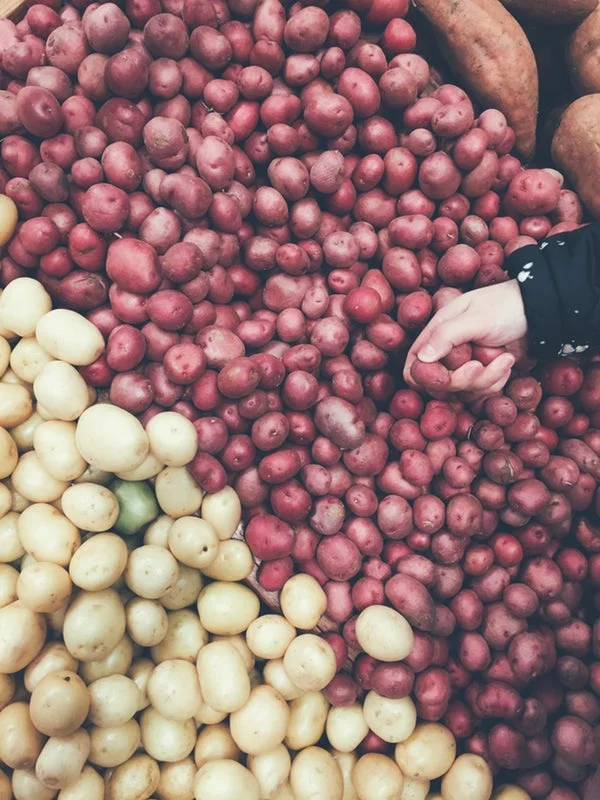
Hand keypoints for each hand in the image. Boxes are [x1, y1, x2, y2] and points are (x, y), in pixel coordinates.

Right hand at [404, 280, 527, 397]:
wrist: (541, 313)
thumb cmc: (507, 306)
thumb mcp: (476, 317)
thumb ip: (446, 336)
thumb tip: (421, 359)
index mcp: (437, 332)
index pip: (414, 365)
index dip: (425, 376)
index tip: (445, 375)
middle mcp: (447, 352)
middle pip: (438, 385)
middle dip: (462, 380)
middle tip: (480, 365)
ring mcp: (465, 366)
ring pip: (462, 392)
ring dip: (487, 380)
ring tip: (505, 359)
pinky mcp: (484, 377)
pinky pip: (481, 394)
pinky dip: (497, 382)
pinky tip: (508, 363)